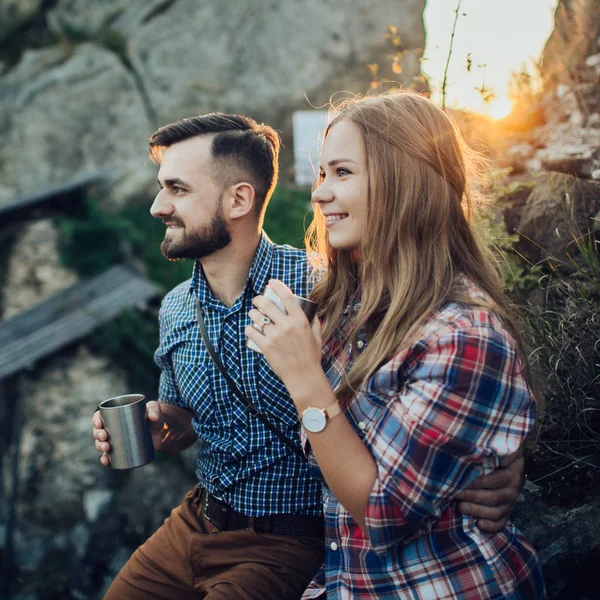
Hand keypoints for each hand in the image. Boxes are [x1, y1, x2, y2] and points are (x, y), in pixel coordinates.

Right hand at [92, 400, 164, 465]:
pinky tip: (106, 460)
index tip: (99, 423)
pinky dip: (105, 459)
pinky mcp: (122, 450)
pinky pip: (109, 456)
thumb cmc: (156, 417)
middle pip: (98, 431)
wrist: (162, 432)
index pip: (100, 416)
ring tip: (107, 447)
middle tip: (105, 436)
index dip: (96, 420)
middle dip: (97, 434)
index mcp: (116, 414)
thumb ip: (155, 411)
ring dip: (99, 446)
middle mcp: (113, 428)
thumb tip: (153, 418)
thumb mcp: (155, 410)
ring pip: (101, 443)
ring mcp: (116, 440)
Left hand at [245, 279, 323, 401]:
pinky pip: (251, 332)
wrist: (303, 376)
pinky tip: (251, 329)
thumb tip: (313, 313)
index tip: (272, 282)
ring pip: (257, 317)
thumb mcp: (317, 337)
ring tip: (253, 314)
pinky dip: (249, 329)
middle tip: (257, 300)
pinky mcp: (266, 346)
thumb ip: (314, 323)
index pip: (287, 297)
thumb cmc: (311, 357)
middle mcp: (287, 325)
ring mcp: (275, 335)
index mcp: (300, 321)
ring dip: (253, 313)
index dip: (278, 286)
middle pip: (267, 304)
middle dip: (259, 299)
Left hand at [456, 448, 523, 531]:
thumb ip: (492, 449)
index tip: (463, 480)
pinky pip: (502, 523)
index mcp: (512, 472)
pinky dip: (491, 526)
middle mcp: (514, 488)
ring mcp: (511, 502)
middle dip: (473, 496)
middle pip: (494, 497)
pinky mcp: (507, 512)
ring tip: (461, 508)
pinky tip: (478, 524)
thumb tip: (478, 448)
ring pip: (496, 511)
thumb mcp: (499, 448)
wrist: (513, 463)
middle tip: (456, 494)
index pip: (496, 479)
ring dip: (478, 511)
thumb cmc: (498, 454)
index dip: (479, 481)